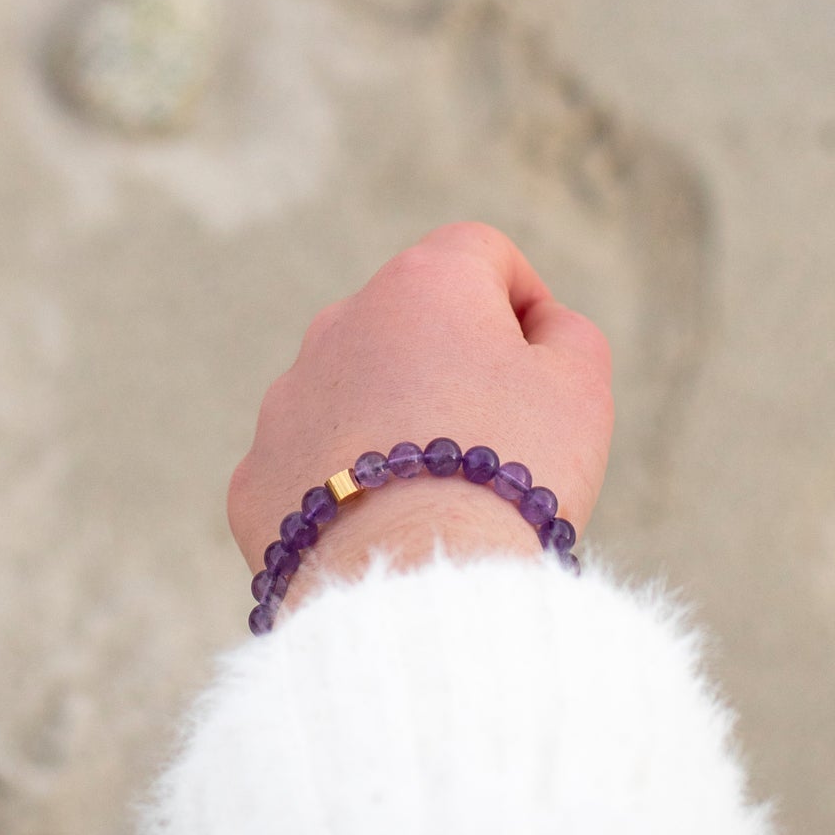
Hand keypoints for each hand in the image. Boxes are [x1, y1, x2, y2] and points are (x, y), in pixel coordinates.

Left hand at [227, 223, 613, 600]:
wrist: (415, 580)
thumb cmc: (511, 470)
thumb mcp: (579, 386)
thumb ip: (567, 333)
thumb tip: (536, 326)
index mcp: (421, 285)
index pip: (480, 255)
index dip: (523, 303)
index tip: (541, 366)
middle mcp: (339, 325)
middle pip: (410, 327)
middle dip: (452, 368)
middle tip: (498, 442)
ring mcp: (286, 401)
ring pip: (355, 397)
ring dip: (395, 426)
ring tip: (440, 497)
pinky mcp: (255, 477)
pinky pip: (313, 469)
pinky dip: (349, 489)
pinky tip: (385, 533)